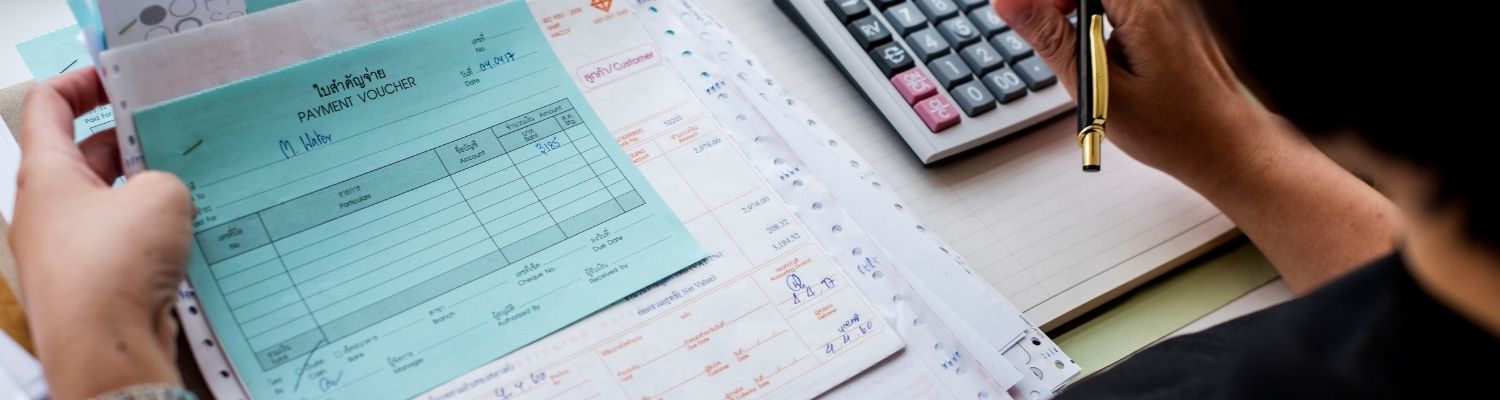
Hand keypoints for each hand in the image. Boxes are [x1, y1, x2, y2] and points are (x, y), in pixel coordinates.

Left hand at [9, 68, 191, 398]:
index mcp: (46, 174)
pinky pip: (124, 244)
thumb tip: (163, 193)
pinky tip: (189, 233)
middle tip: (175, 132)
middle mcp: (48, 210)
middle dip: (130, 141)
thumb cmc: (116, 265)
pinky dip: (152, 232)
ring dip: (147, 191)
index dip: (84, 81)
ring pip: (110, 202)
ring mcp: (69, 250)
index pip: (48, 105)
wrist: (107, 350)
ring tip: (193, 183)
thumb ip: (164, 177)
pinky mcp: (93, 284)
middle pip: (85, 156)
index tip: (122, 78)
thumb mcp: (160, 195)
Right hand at [993, 0, 1403, 291]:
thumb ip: (1053, 40)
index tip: (1013, 9)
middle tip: (1034, 26)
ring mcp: (1170, 7)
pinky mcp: (1172, 19)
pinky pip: (1124, 6)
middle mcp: (1162, 0)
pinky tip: (1098, 55)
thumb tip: (1013, 6)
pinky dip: (1099, 19)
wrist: (1228, 147)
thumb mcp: (1099, 89)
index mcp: (1144, 8)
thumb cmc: (1175, 129)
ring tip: (1070, 50)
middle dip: (1056, 1)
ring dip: (1075, 10)